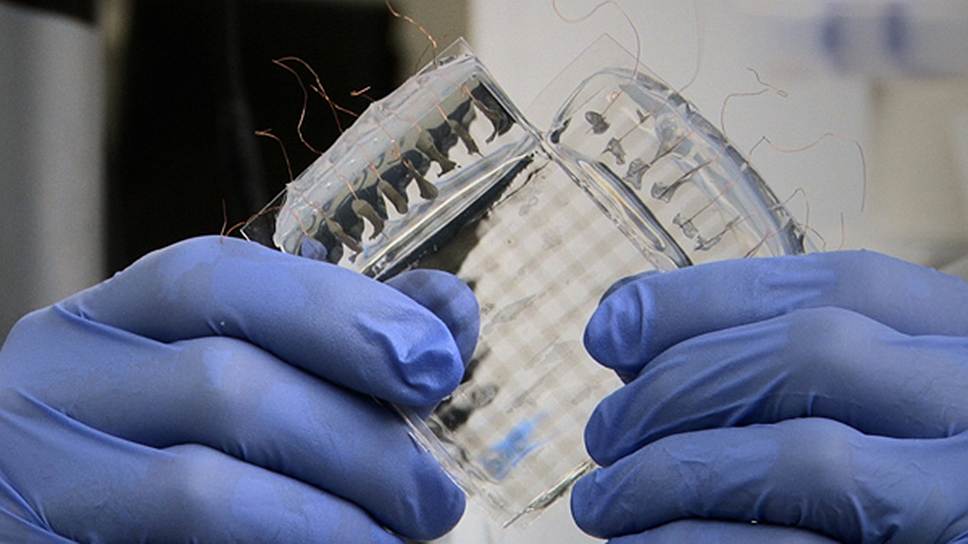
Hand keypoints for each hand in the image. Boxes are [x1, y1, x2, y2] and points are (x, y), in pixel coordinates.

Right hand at [0, 236, 478, 542]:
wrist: (85, 523)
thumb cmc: (182, 439)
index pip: (217, 279)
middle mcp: (58, 381)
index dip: (339, 315)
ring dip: (329, 518)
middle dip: (357, 439)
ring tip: (402, 535)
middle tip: (435, 494)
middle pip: (223, 384)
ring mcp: (43, 476)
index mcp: (112, 316)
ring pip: (198, 487)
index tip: (437, 363)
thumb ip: (339, 339)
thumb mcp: (247, 368)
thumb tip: (449, 309)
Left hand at [572, 251, 967, 542]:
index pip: (843, 286)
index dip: (709, 296)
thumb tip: (638, 332)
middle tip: (603, 430)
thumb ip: (789, 362)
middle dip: (680, 385)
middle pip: (815, 353)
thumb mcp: (886, 403)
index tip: (613, 324)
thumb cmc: (902, 483)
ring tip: (602, 500)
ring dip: (670, 474)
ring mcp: (966, 498)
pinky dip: (689, 542)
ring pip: (802, 457)